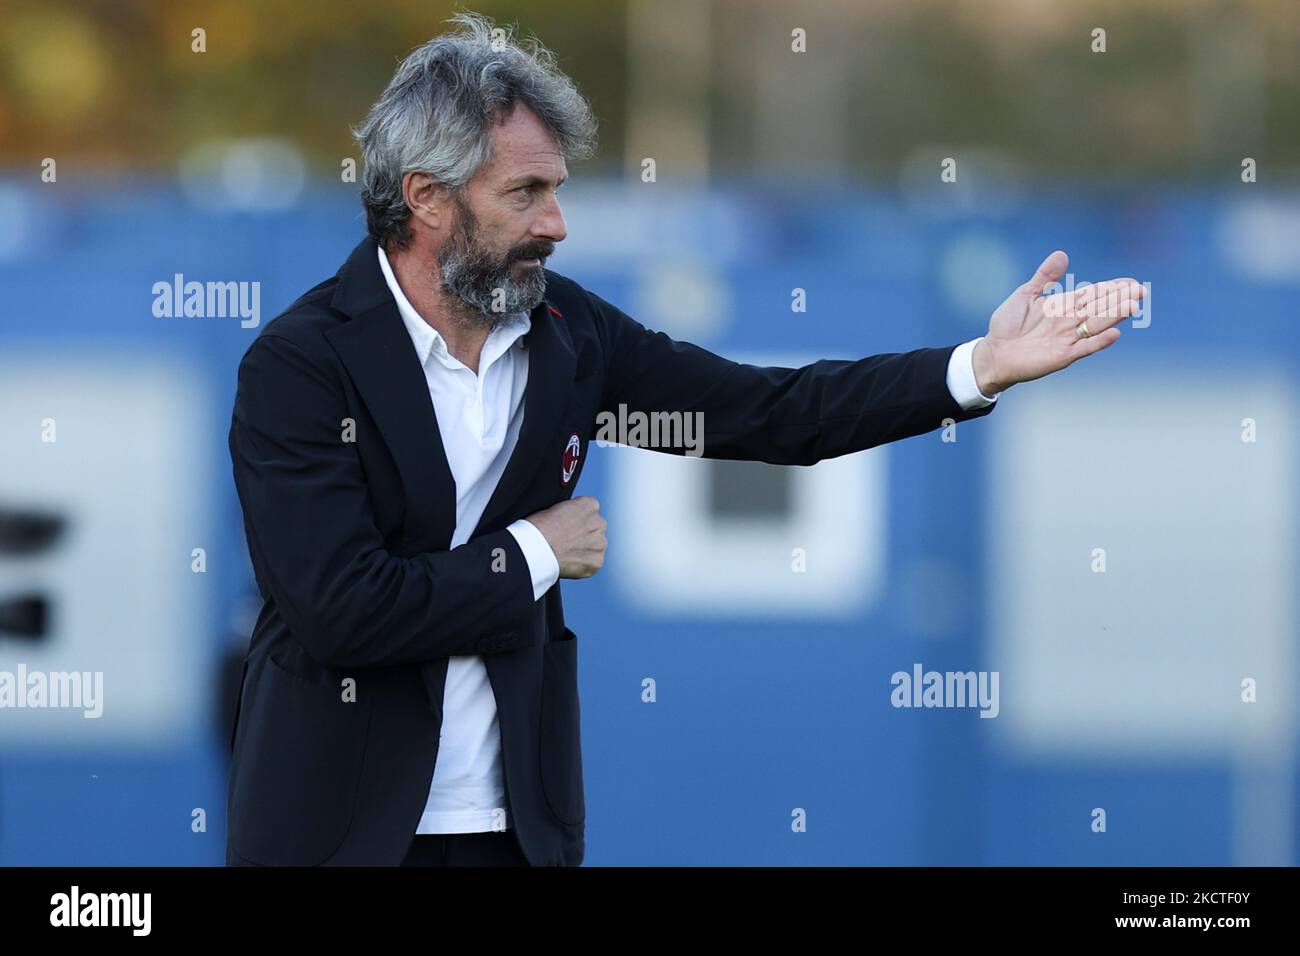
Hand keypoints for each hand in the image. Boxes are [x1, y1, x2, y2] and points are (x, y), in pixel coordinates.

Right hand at [526, 496, 606, 578]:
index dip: (575, 519)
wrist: (536, 550)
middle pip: (595, 528)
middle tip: (566, 541)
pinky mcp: (597, 561)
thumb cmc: (538, 528)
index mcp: (589, 505)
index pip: (588, 510)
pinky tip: (569, 563)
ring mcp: (600, 543)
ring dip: (585, 549)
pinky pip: (593, 562)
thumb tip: (570, 521)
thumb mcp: (553, 508)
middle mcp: (599, 522)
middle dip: (583, 534)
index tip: (565, 526)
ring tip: (565, 553)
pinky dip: (583, 564)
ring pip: (596, 545)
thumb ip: (569, 512)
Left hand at [973, 250, 1143, 395]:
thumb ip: (1045, 277)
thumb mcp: (1026, 294)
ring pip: (1097, 325)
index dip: (1112, 288)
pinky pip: (1084, 348)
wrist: (994, 352)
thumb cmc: (1009, 324)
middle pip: (1101, 308)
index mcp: (1064, 305)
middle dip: (1120, 299)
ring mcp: (1069, 339)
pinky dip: (1099, 342)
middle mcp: (1071, 322)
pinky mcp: (1062, 356)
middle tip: (1140, 290)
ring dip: (1115, 316)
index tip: (1132, 282)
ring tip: (1134, 305)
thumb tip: (1062, 254)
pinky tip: (1115, 333)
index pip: (1094, 294)